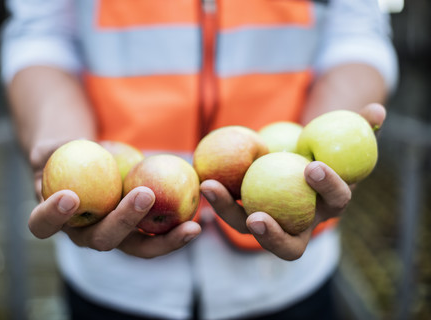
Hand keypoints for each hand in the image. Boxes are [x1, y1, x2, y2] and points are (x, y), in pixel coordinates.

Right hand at [27, 140, 200, 258]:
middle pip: (101, 240)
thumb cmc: (66, 154)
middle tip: (144, 195)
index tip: (71, 197)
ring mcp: (116, 235)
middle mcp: (85, 234)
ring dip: (164, 240)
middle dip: (123, 221)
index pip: (43, 225)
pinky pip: (159, 236)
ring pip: (137, 247)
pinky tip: (202, 219)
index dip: (53, 216)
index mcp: (55, 217)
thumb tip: (57, 149)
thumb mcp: (52, 147)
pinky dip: (179, 230)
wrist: (88, 162)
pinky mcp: (140, 231)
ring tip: (190, 226)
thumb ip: (48, 149)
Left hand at [201, 103, 385, 260]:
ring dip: (226, 210)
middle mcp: (300, 223)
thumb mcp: (342, 136)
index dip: (327, 188)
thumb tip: (377, 110)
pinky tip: (199, 175)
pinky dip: (214, 195)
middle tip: (255, 217)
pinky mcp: (241, 213)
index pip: (334, 203)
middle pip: (288, 243)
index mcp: (329, 204)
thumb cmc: (321, 147)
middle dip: (272, 235)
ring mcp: (268, 222)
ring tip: (209, 186)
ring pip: (246, 227)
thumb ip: (362, 126)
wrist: (292, 156)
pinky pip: (227, 208)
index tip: (311, 166)